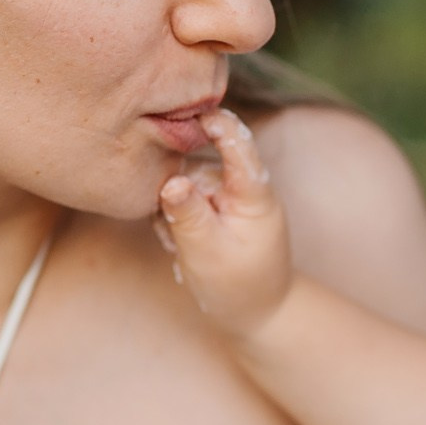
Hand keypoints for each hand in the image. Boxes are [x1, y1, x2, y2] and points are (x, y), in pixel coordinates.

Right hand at [157, 109, 295, 338]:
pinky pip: (180, 197)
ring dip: (172, 211)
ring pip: (181, 182)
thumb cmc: (239, 286)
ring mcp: (224, 192)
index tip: (188, 113)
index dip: (216, 124)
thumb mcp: (209, 254)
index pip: (239, 144)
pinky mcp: (210, 202)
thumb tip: (168, 182)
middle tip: (172, 233)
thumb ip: (188, 216)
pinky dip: (173, 219)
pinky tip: (179, 244)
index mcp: (254, 193)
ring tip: (180, 247)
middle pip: (196, 164)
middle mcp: (240, 185)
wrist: (257, 311)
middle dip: (175, 191)